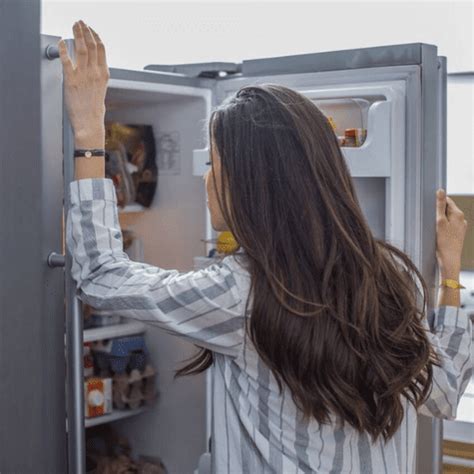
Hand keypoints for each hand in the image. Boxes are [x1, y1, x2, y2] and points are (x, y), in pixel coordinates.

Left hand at [58, 20, 108, 146]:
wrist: (90, 123)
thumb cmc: (94, 111)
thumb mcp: (101, 91)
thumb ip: (97, 79)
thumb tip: (93, 72)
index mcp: (104, 74)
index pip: (101, 49)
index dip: (95, 36)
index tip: (90, 30)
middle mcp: (95, 73)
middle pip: (92, 45)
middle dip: (85, 31)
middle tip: (80, 23)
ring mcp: (84, 75)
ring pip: (81, 48)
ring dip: (77, 34)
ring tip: (74, 26)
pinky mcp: (71, 80)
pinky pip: (66, 59)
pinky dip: (63, 48)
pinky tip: (61, 42)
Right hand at [436, 189, 467, 278]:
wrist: (450, 259)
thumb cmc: (444, 242)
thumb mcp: (439, 221)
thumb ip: (440, 205)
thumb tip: (441, 191)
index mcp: (458, 214)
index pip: (448, 201)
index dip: (438, 203)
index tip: (430, 208)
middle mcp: (462, 219)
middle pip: (448, 209)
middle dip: (439, 212)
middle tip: (431, 220)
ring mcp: (461, 227)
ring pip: (448, 218)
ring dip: (440, 220)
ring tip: (434, 228)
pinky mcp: (458, 234)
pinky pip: (450, 226)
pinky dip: (443, 227)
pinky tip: (438, 234)